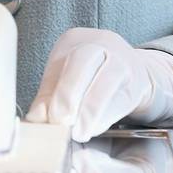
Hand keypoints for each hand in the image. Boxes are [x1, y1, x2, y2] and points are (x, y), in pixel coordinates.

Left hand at [26, 28, 172, 142]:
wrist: (135, 76)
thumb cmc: (92, 80)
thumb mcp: (66, 83)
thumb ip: (49, 99)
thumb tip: (35, 120)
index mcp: (75, 40)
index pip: (60, 61)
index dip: (51, 90)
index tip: (43, 119)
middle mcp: (100, 43)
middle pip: (83, 59)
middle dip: (68, 92)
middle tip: (59, 122)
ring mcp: (122, 59)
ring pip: (106, 77)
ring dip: (89, 108)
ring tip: (78, 133)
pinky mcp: (138, 81)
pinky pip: (123, 96)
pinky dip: (107, 115)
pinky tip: (95, 129)